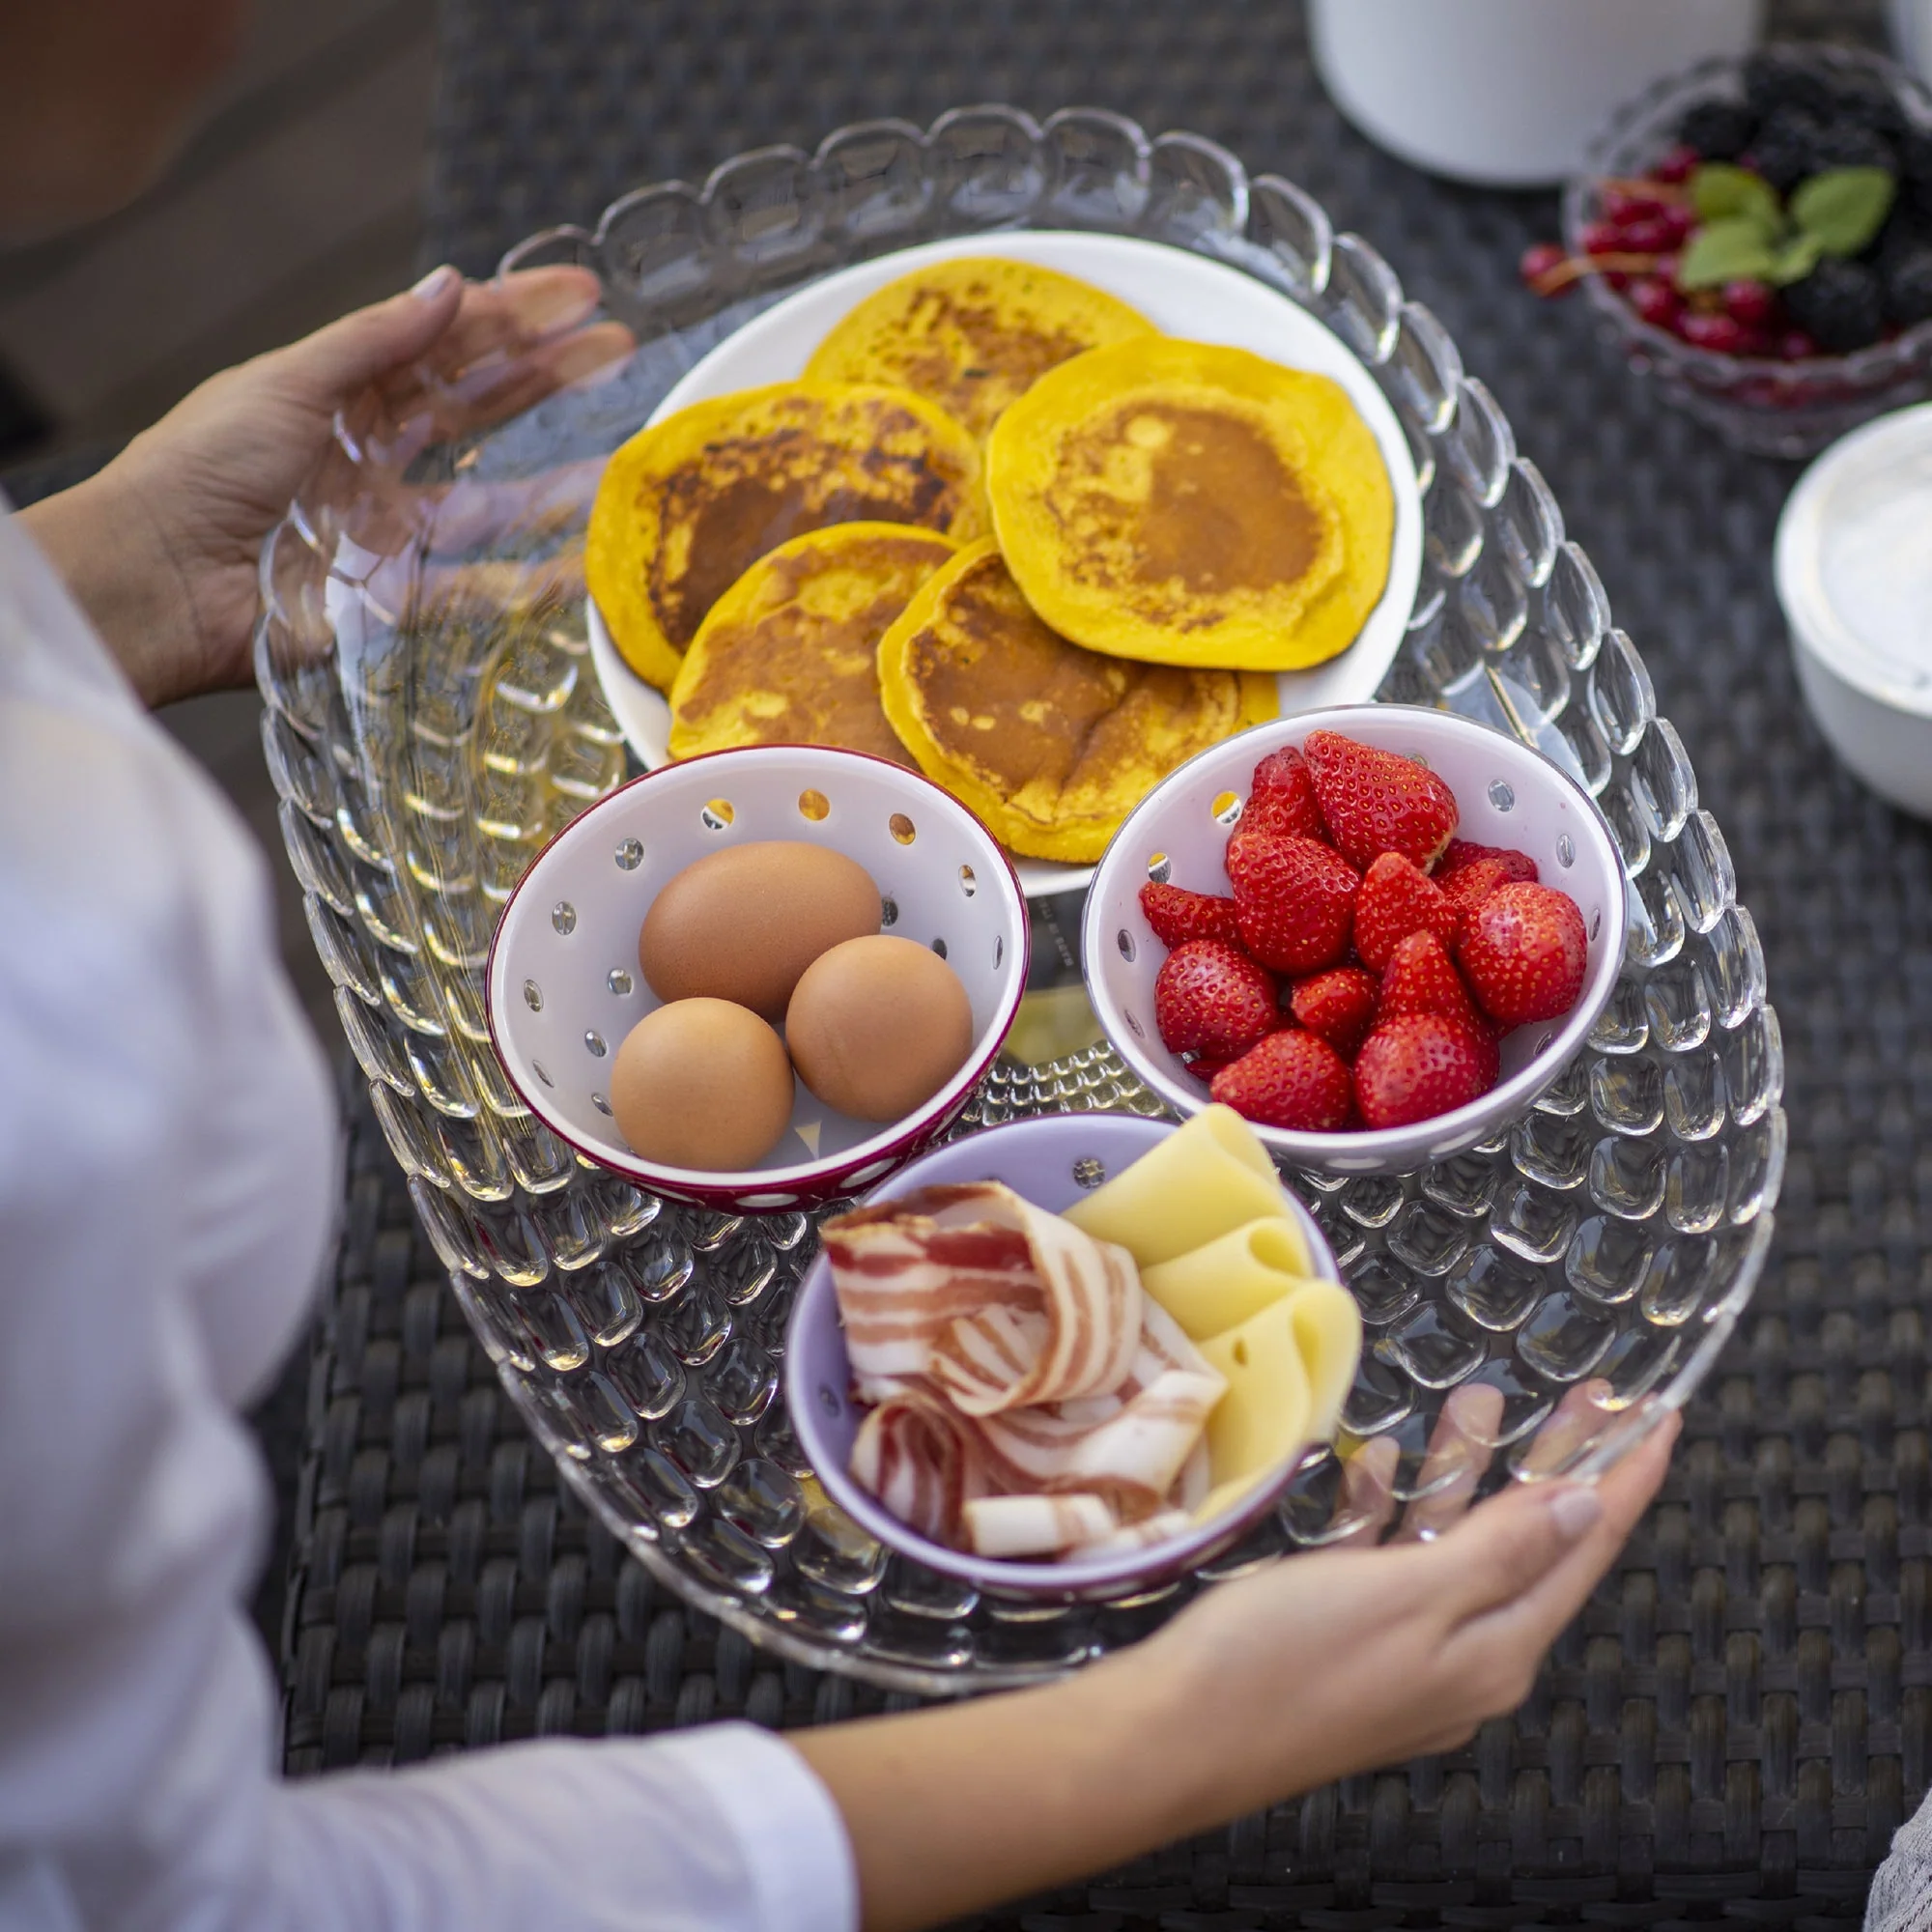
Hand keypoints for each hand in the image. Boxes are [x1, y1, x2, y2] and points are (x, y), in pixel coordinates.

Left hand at [20, 265, 631, 706]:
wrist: (158, 579)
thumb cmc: (200, 469)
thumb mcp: (287, 382)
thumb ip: (375, 342)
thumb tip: (450, 287)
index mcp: (338, 396)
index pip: (441, 345)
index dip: (510, 318)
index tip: (578, 296)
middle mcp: (369, 458)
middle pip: (475, 410)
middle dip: (546, 378)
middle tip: (618, 350)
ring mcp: (386, 530)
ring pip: (487, 500)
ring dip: (552, 478)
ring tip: (619, 459)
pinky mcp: (391, 600)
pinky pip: (473, 588)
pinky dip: (526, 579)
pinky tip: (579, 560)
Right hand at [796, 1403, 1678, 1931]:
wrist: (1176, 1733)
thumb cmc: (1289, 1663)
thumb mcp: (1409, 1594)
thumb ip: (1503, 1548)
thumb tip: (1589, 1507)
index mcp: (1496, 1649)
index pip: (1586, 1547)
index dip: (1626, 1478)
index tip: (1664, 1418)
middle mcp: (1466, 1653)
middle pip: (1531, 1539)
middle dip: (1557, 1462)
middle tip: (1591, 1393)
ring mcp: (1405, 1646)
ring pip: (1456, 1540)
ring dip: (1465, 1470)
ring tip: (1477, 1398)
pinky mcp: (1348, 1634)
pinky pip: (1390, 1559)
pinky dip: (1390, 1508)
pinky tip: (1375, 1466)